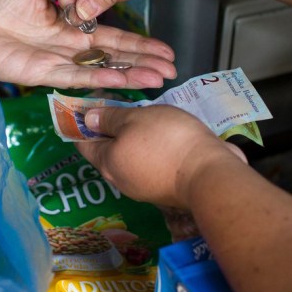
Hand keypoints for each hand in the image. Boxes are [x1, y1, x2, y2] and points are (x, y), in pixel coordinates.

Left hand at [0, 0, 176, 88]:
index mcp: (71, 28)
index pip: (112, 38)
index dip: (138, 44)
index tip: (163, 48)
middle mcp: (70, 48)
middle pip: (114, 58)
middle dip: (143, 63)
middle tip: (171, 69)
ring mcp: (58, 63)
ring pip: (100, 70)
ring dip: (129, 75)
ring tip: (157, 79)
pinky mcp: (42, 74)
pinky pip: (75, 76)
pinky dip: (99, 78)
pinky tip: (120, 81)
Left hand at [75, 105, 245, 207]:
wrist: (210, 174)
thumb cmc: (166, 140)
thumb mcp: (135, 118)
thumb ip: (110, 118)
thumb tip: (88, 120)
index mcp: (106, 162)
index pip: (82, 142)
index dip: (82, 122)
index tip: (89, 104)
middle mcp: (119, 179)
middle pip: (106, 150)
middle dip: (109, 128)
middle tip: (119, 104)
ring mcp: (142, 187)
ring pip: (129, 157)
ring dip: (132, 138)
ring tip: (143, 116)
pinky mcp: (164, 188)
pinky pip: (148, 163)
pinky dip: (149, 148)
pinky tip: (161, 134)